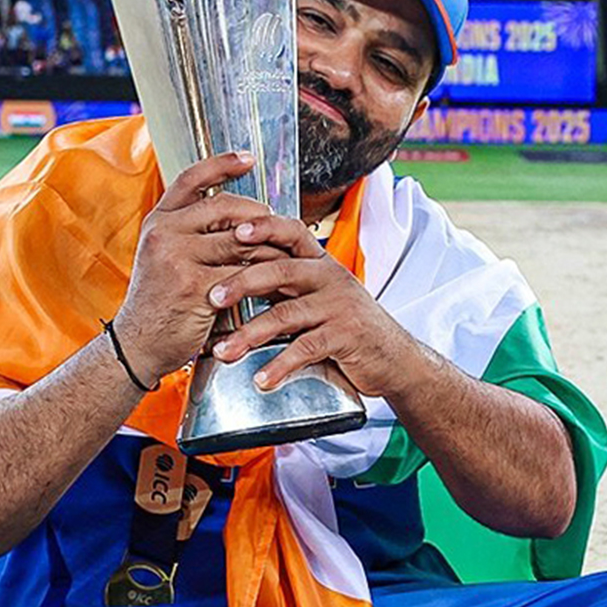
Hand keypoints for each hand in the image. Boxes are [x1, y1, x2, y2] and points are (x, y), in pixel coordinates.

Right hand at [113, 153, 286, 385]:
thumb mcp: (164, 257)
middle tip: (277, 224)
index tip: (248, 158)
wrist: (138, 344)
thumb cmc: (160, 302)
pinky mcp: (194, 285)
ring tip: (285, 253)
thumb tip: (240, 217)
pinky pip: (241, 273)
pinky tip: (275, 281)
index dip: (221, 164)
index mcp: (158, 221)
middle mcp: (164, 233)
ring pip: (238, 240)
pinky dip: (262, 277)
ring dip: (268, 247)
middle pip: (224, 206)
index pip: (191, 178)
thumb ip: (192, 234)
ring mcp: (177, 257)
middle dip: (257, 214)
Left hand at [207, 213, 420, 397]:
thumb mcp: (317, 297)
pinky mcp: (346, 336)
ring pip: (287, 314)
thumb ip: (284, 286)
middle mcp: (330, 278)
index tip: (231, 231)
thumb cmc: (347, 326)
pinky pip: (306, 348)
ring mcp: (339, 306)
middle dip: (242, 282)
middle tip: (213, 297)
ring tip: (224, 351)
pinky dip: (280, 365)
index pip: (290, 232)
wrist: (394, 358)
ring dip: (250, 334)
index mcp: (320, 264)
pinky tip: (261, 378)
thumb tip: (232, 279)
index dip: (262, 227)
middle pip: (281, 269)